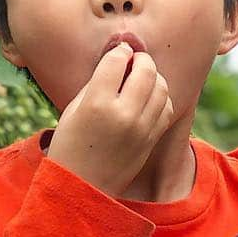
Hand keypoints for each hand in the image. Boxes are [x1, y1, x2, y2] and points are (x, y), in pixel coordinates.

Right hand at [47, 48, 174, 196]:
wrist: (81, 186)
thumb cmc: (70, 144)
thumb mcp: (74, 108)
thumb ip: (97, 81)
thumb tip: (118, 57)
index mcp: (97, 103)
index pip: (118, 59)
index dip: (119, 50)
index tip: (119, 50)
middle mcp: (123, 114)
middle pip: (146, 70)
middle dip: (142, 59)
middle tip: (135, 59)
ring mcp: (141, 129)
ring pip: (161, 87)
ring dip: (154, 76)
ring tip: (142, 78)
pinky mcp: (151, 140)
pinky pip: (167, 108)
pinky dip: (161, 97)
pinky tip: (148, 98)